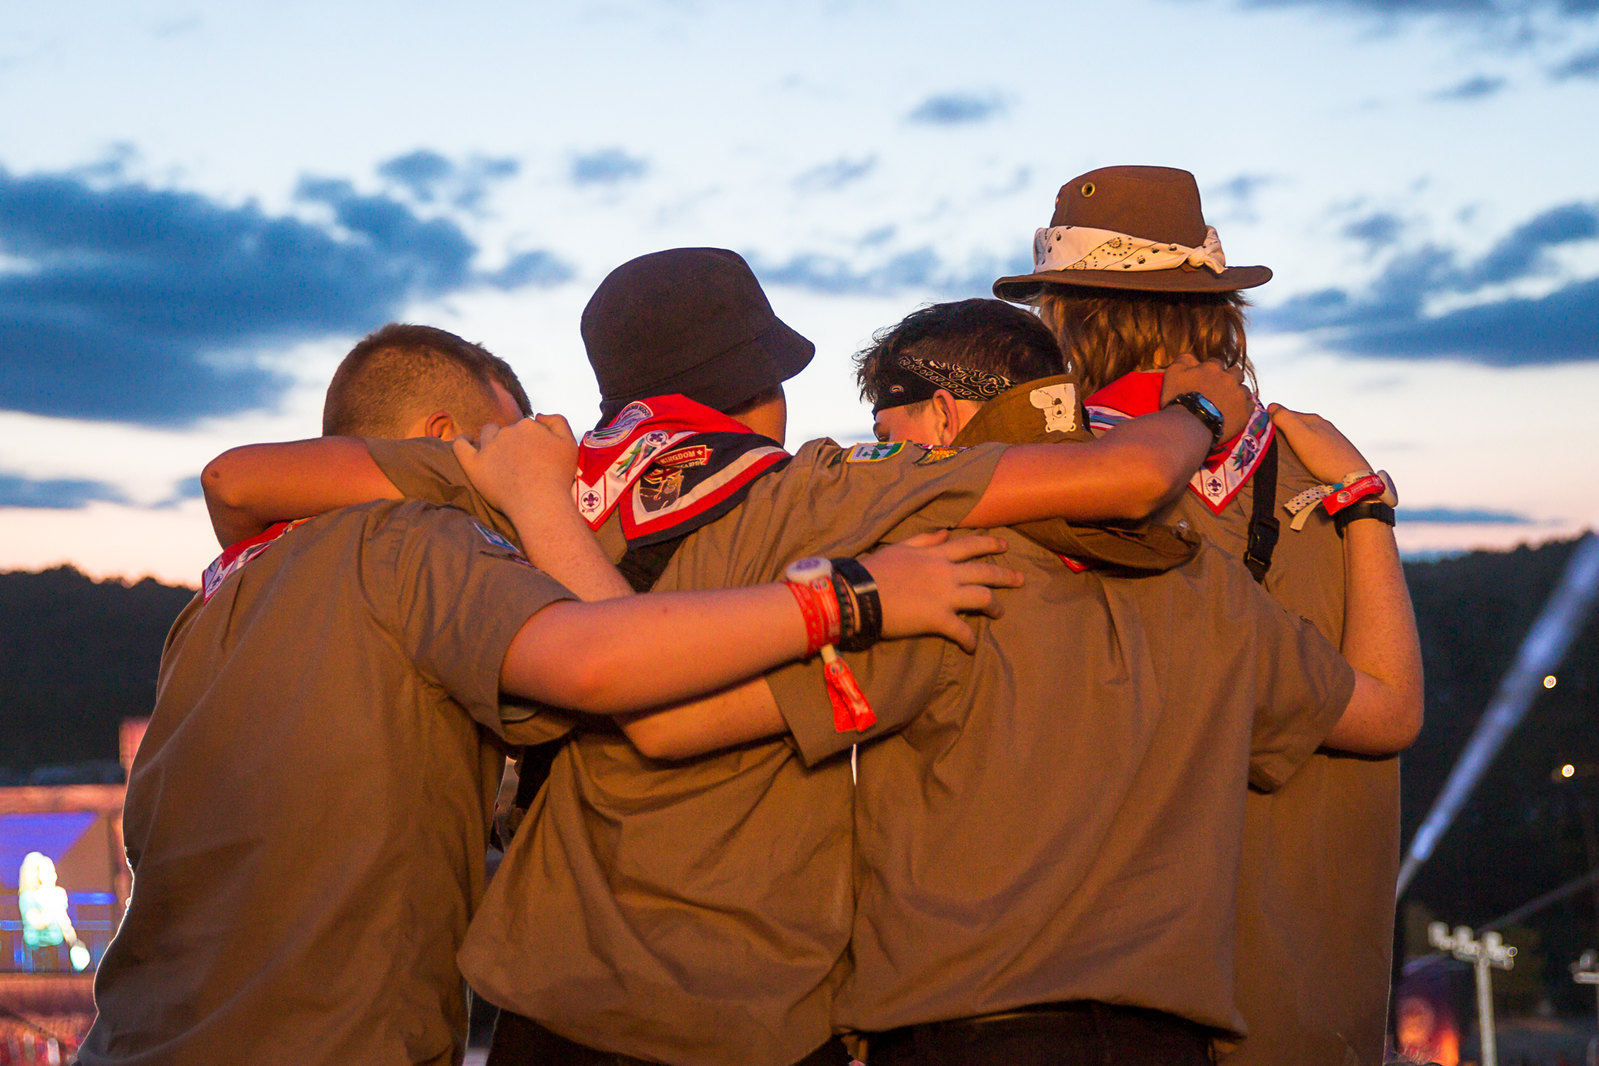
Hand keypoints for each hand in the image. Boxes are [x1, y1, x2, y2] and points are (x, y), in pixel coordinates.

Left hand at [453, 414, 579, 516]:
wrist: (540, 503)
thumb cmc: (558, 476)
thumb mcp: (569, 443)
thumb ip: (557, 421)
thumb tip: (538, 415)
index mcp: (528, 425)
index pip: (527, 427)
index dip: (533, 441)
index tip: (537, 456)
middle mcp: (507, 432)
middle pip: (508, 431)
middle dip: (514, 442)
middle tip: (522, 463)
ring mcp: (488, 448)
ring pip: (487, 434)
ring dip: (493, 439)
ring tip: (499, 455)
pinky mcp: (474, 465)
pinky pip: (460, 446)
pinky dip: (462, 440)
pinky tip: (465, 439)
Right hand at [858, 531, 1022, 652]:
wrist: (860, 594)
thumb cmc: (875, 569)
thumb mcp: (900, 546)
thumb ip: (925, 539)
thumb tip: (945, 533)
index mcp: (936, 554)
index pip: (971, 545)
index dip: (990, 544)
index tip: (1005, 545)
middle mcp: (946, 572)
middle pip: (985, 571)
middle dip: (1005, 575)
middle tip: (1020, 579)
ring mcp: (944, 596)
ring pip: (982, 598)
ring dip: (994, 606)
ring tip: (1000, 612)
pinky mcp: (938, 619)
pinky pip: (962, 631)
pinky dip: (969, 640)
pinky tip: (971, 647)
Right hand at [1159, 353, 1252, 440]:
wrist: (1189, 426)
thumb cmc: (1178, 399)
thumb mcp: (1173, 373)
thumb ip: (1183, 360)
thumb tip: (1192, 356)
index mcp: (1212, 368)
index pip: (1216, 362)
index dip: (1210, 370)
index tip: (1205, 379)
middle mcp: (1229, 378)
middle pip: (1235, 372)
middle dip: (1230, 377)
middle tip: (1220, 389)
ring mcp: (1238, 395)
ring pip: (1244, 389)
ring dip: (1237, 393)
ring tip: (1227, 403)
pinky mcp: (1244, 412)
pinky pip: (1250, 405)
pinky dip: (1244, 407)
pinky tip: (1234, 412)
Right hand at [1267, 404, 1370, 482]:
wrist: (1353, 479)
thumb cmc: (1323, 458)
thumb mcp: (1299, 436)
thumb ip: (1284, 419)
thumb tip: (1271, 405)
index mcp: (1313, 419)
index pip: (1286, 414)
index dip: (1274, 423)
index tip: (1264, 436)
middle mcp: (1324, 425)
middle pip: (1298, 425)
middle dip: (1285, 433)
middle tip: (1274, 448)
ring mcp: (1333, 438)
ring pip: (1308, 436)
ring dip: (1297, 442)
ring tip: (1290, 456)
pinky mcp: (1339, 451)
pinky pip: (1318, 446)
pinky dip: (1309, 450)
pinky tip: (1308, 461)